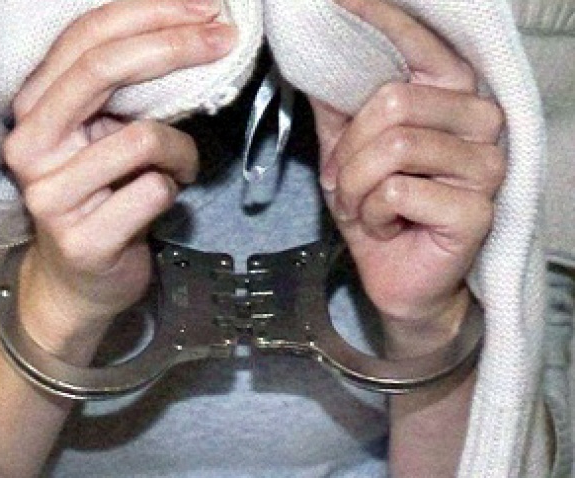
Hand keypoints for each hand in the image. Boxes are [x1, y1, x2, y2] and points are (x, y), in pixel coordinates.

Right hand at [3, 0, 235, 356]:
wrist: (82, 279)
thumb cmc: (103, 198)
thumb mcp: (104, 136)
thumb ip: (124, 94)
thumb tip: (191, 37)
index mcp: (35, 109)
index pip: (87, 39)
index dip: (151, 15)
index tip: (207, 10)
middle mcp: (31, 146)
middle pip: (103, 69)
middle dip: (175, 46)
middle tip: (224, 41)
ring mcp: (51, 196)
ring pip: (143, 138)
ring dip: (181, 151)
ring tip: (180, 168)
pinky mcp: (83, 240)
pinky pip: (155, 191)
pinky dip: (174, 189)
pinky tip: (165, 200)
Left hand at [311, 0, 504, 351]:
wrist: (396, 275)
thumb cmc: (380, 211)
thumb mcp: (349, 151)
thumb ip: (339, 105)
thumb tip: (314, 54)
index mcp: (451, 98)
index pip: (418, 44)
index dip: (378, 20)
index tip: (337, 0)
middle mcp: (480, 123)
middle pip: (393, 101)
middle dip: (350, 150)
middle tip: (348, 179)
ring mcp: (486, 167)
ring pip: (392, 147)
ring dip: (356, 186)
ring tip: (366, 207)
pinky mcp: (477, 210)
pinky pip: (395, 192)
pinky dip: (371, 214)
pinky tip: (387, 227)